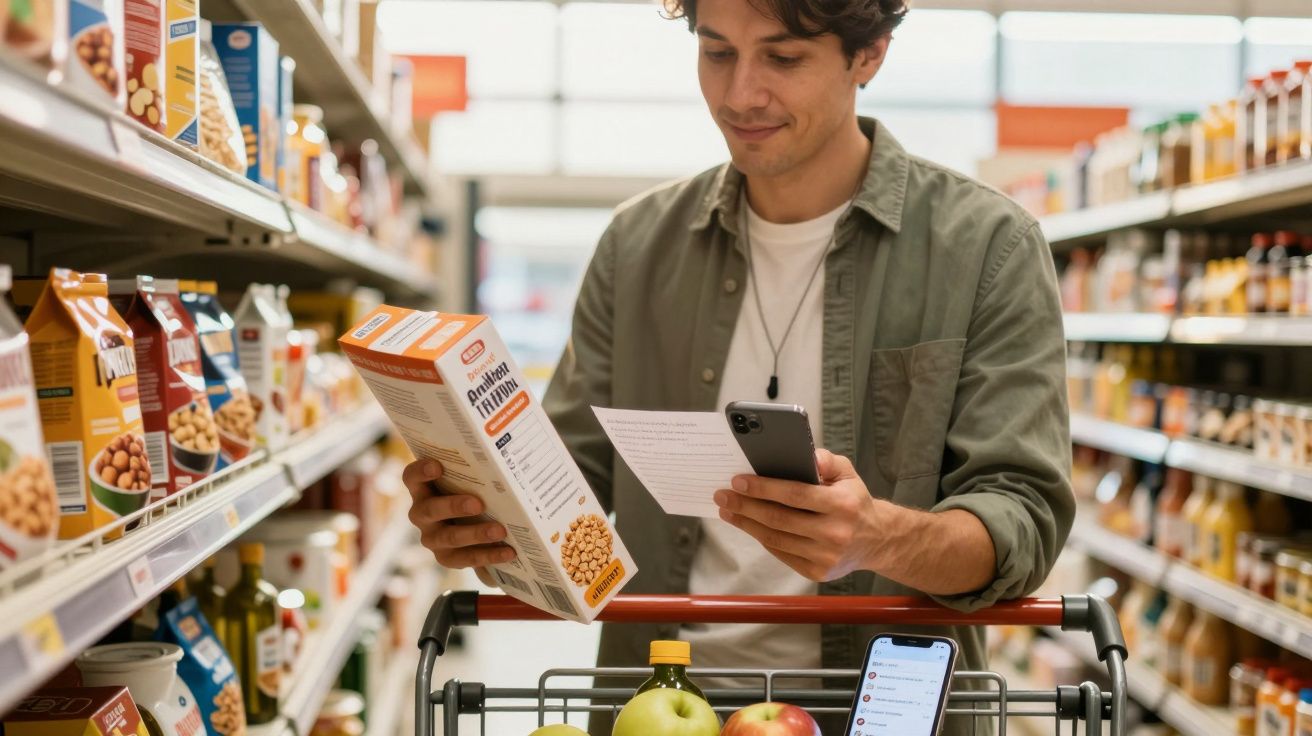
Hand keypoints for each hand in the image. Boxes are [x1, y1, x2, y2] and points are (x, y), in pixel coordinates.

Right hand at [403, 459, 516, 570]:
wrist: (479, 527)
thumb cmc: (474, 491)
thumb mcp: (471, 479)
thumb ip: (478, 469)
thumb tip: (506, 453)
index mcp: (423, 489)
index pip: (412, 477)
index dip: (420, 471)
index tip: (437, 466)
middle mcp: (422, 514)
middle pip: (430, 509)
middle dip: (454, 506)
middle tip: (478, 504)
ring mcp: (432, 538)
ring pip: (449, 537)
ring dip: (476, 534)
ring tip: (500, 531)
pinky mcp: (447, 558)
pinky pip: (467, 558)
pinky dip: (489, 555)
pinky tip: (509, 551)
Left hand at [713, 449, 884, 581]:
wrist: (876, 540)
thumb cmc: (854, 501)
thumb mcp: (847, 473)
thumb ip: (826, 460)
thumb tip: (806, 456)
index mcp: (843, 505)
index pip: (795, 495)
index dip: (763, 488)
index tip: (738, 481)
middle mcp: (835, 533)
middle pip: (779, 519)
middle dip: (745, 506)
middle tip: (722, 495)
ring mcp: (825, 557)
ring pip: (775, 539)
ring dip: (746, 523)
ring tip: (728, 510)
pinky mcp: (817, 572)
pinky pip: (781, 553)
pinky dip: (761, 537)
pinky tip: (748, 524)